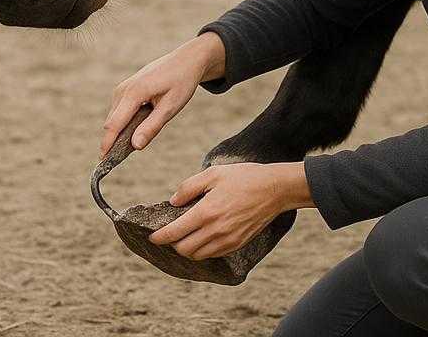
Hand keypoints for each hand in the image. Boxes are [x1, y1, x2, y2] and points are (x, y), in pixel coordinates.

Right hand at [99, 33, 221, 157]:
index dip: (107, 144)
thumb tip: (135, 146)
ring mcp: (122, 88)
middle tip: (130, 153)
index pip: (114, 124)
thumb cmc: (181, 82)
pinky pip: (120, 111)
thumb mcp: (171, 107)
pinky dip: (127, 122)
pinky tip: (144, 121)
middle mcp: (123, 90)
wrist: (186, 61)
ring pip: (116, 118)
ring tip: (146, 131)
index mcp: (134, 93)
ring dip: (124, 130)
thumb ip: (152, 127)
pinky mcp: (125, 90)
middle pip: (112, 123)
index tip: (103, 163)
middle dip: (116, 140)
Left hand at [147, 162, 293, 259]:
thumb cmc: (244, 177)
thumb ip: (189, 187)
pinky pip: (213, 255)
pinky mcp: (237, 244)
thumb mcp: (213, 173)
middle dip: (172, 243)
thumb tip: (173, 201)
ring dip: (187, 249)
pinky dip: (203, 250)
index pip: (174, 233)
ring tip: (185, 236)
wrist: (275, 189)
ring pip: (197, 255)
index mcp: (206, 212)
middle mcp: (215, 231)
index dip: (159, 237)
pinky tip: (203, 238)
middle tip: (170, 233)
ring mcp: (227, 240)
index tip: (151, 236)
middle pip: (183, 249)